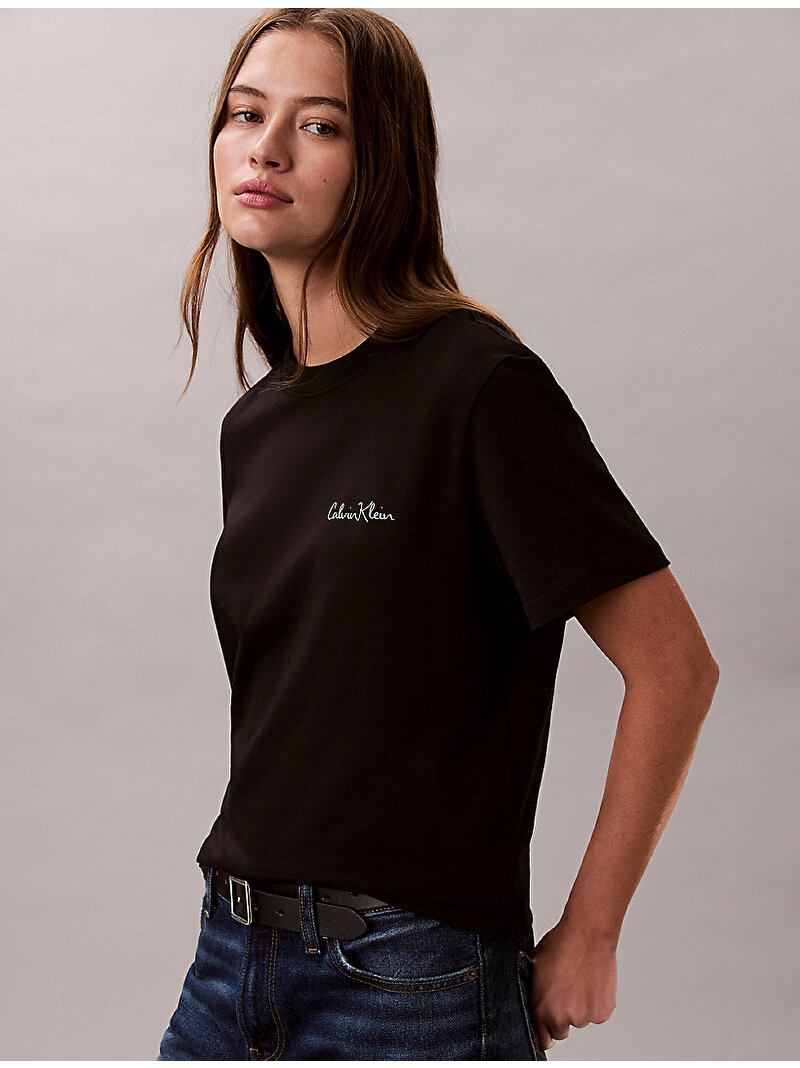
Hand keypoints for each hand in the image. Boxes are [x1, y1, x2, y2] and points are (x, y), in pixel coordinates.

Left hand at [527, 915, 617, 1051]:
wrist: (587, 934)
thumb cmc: (560, 944)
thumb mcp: (534, 966)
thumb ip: (533, 991)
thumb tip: (533, 999)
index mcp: (540, 1009)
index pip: (542, 1039)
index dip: (546, 1030)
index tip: (549, 1024)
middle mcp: (560, 1018)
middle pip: (562, 1031)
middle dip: (563, 1018)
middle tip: (566, 994)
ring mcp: (582, 1017)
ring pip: (581, 1020)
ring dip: (580, 1007)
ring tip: (579, 980)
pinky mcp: (601, 1013)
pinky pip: (597, 1013)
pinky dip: (596, 1003)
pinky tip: (592, 981)